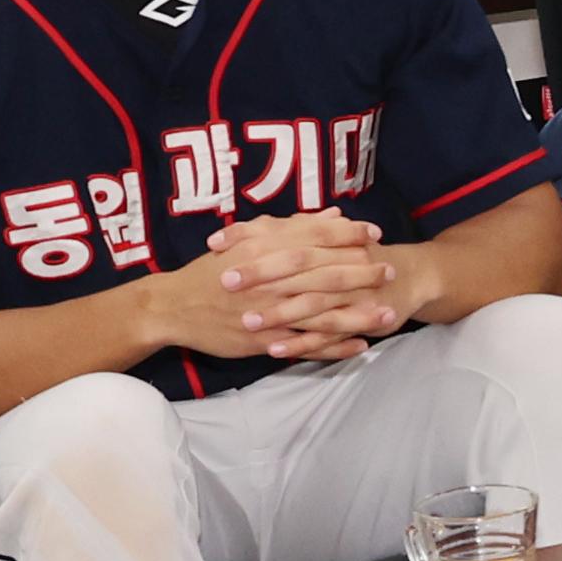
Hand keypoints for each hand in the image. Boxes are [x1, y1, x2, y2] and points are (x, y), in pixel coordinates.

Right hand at [166, 213, 399, 362]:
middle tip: (389, 269)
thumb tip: (332, 214)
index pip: (313, 237)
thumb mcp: (246, 241)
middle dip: (361, 272)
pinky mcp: (264, 339)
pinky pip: (305, 344)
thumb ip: (291, 227)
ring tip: (389, 312)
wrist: (172, 307)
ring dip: (357, 313)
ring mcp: (267, 311)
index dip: (347, 234)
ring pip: (320, 311)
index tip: (374, 233)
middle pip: (323, 273)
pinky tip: (361, 345)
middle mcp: (268, 279)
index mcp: (263, 250)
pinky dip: (334, 346)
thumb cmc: (211, 271)